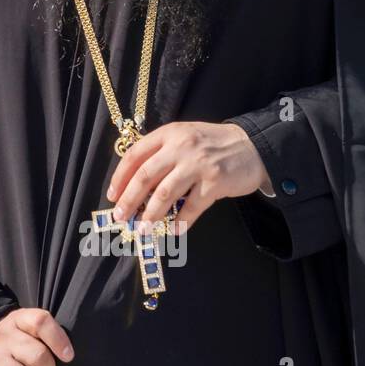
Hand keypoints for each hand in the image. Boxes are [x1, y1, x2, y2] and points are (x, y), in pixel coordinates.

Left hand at [107, 121, 270, 234]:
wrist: (253, 146)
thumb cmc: (212, 145)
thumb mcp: (184, 138)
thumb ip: (161, 153)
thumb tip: (135, 186)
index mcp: (168, 134)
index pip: (135, 155)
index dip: (120, 177)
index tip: (112, 196)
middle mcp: (180, 147)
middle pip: (145, 176)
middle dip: (128, 200)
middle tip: (120, 217)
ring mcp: (198, 164)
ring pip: (164, 194)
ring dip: (150, 215)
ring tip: (142, 229)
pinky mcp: (215, 182)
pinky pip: (192, 207)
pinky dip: (181, 221)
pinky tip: (173, 231)